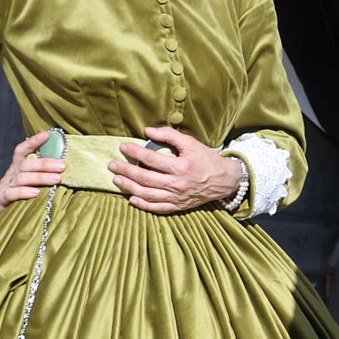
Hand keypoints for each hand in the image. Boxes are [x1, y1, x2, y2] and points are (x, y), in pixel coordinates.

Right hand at [0, 131, 66, 237]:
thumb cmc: (11, 199)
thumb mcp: (23, 184)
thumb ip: (37, 177)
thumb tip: (61, 171)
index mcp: (16, 169)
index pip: (21, 151)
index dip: (32, 142)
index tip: (47, 135)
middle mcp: (10, 175)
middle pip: (26, 165)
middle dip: (45, 164)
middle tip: (62, 166)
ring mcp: (4, 188)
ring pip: (21, 178)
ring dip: (40, 177)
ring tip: (56, 179)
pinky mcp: (0, 201)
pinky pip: (11, 194)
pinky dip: (23, 192)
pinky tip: (35, 193)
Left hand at [110, 126, 244, 213]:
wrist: (225, 180)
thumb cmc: (207, 159)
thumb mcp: (191, 143)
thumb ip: (169, 135)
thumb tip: (147, 131)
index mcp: (180, 166)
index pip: (150, 158)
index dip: (134, 152)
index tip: (123, 147)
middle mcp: (177, 183)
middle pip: (144, 177)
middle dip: (125, 171)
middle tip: (112, 165)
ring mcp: (177, 197)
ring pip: (147, 194)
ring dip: (129, 187)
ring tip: (117, 180)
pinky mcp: (179, 206)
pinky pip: (157, 208)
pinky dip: (143, 205)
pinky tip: (131, 199)